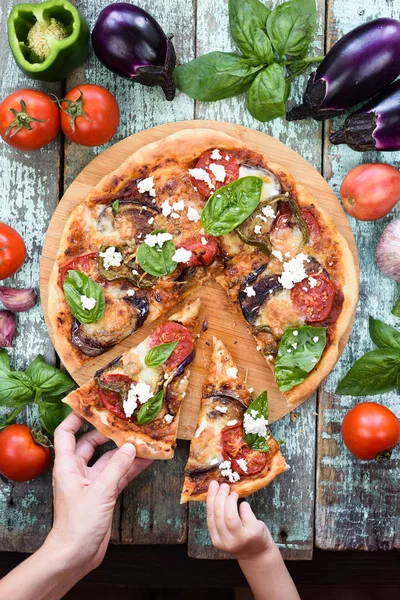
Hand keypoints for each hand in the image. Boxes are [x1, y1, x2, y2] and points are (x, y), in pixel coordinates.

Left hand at [44, 412, 151, 574]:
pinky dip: (131, 467)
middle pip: (91, 443)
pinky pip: (118, 475)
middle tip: (124, 420)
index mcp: (67, 466)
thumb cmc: (78, 525)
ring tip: (142, 438)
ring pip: (109, 459)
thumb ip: (117, 468)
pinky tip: (147, 460)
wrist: (75, 556)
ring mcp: (91, 483)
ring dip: (124, 451)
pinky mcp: (103, 494)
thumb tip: (131, 446)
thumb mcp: (99, 492)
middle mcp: (78, 471)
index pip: (66, 433)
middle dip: (107, 432)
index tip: (92, 405)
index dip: (76, 417)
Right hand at [207, 481, 273, 559]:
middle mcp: (227, 541)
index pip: (210, 516)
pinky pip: (245, 514)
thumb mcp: (226, 532)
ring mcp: (241, 538)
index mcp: (217, 540)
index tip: (213, 485)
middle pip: (219, 515)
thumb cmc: (241, 537)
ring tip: (234, 493)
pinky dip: (243, 506)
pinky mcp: (253, 533)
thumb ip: (220, 518)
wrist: (258, 554)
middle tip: (224, 486)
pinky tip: (244, 504)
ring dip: (230, 500)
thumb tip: (216, 491)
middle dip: (220, 496)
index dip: (211, 498)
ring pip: (230, 516)